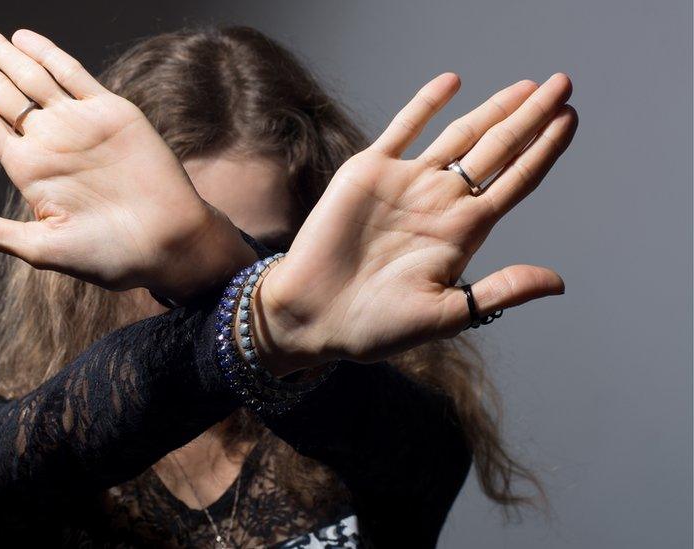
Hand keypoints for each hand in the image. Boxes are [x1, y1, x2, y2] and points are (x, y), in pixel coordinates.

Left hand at [0, 20, 253, 299]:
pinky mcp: (112, 113)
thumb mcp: (42, 249)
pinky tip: (23, 38)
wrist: (169, 244)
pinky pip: (75, 75)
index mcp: (27, 169)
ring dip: (0, 50)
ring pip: (30, 76)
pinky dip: (49, 55)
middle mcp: (48, 141)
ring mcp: (78, 124)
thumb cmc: (109, 256)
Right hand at [254, 73, 576, 373]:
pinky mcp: (368, 172)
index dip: (545, 150)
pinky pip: (403, 129)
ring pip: (459, 133)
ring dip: (492, 108)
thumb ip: (500, 292)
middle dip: (531, 117)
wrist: (313, 314)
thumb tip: (558, 283)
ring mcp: (406, 183)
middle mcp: (440, 201)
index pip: (515, 180)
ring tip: (527, 86)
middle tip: (563, 86)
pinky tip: (452, 83)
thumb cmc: (375, 325)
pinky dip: (426, 104)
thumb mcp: (446, 315)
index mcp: (462, 233)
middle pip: (497, 149)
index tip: (570, 121)